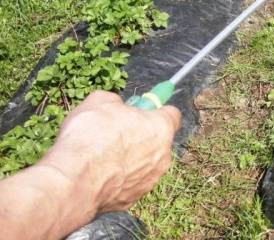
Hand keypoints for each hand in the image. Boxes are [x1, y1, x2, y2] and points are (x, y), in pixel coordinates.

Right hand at [38, 90, 180, 211]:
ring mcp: (150, 179)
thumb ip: (115, 101)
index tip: (142, 110)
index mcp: (161, 127)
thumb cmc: (91, 135)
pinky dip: (118, 178)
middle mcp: (163, 155)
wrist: (75, 178)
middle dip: (141, 135)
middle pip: (158, 140)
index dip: (156, 110)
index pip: (172, 114)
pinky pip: (130, 183)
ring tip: (103, 156)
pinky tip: (99, 175)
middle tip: (115, 132)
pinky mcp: (134, 198)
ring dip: (130, 159)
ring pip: (145, 164)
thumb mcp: (100, 101)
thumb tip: (116, 106)